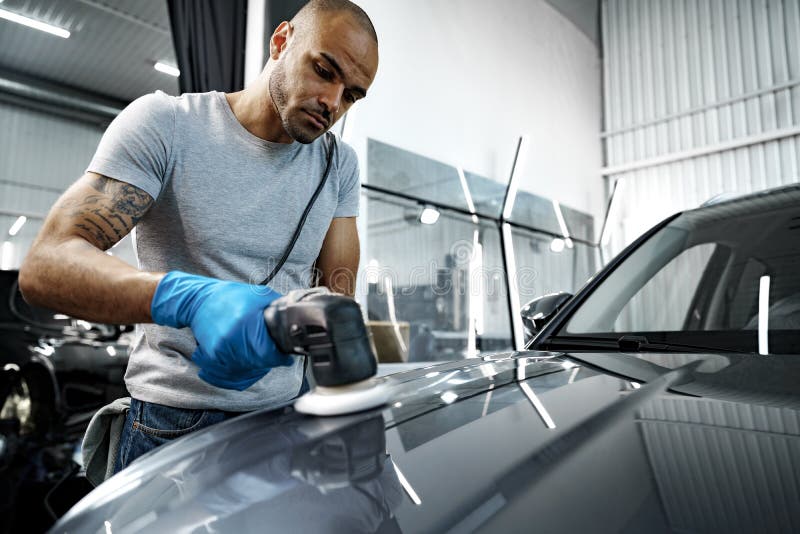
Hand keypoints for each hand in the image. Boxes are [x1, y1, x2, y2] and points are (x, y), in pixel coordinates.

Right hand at [150, 271, 292, 389]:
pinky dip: (242, 368)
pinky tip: (246, 358)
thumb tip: (296, 320)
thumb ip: (279, 308)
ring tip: (261, 354)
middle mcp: (231, 337)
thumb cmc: (231, 296)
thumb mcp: (260, 295)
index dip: (280, 357)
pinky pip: (231, 371)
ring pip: (246, 369)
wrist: (198, 300)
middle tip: (276, 355)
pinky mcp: (212, 356)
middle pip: (258, 362)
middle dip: (270, 360)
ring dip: (257, 366)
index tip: (286, 358)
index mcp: (245, 322)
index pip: (268, 352)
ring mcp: (220, 349)